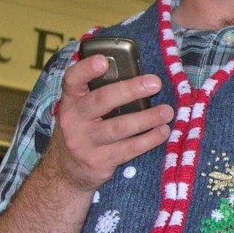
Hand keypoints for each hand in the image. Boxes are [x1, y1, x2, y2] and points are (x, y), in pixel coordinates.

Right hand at [49, 53, 172, 192]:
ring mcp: (85, 142)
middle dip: (130, 90)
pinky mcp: (99, 161)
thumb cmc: (84, 130)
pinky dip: (149, 139)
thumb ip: (100, 93)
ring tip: (167, 111)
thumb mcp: (82, 110)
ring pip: (119, 127)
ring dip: (147, 118)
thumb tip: (139, 77)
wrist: (66, 171)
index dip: (86, 69)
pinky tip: (162, 131)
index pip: (72, 80)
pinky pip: (129, 149)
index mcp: (70, 100)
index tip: (103, 60)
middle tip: (155, 83)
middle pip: (102, 100)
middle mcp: (73, 120)